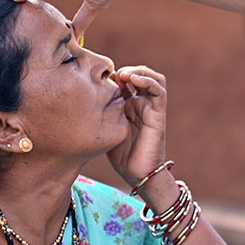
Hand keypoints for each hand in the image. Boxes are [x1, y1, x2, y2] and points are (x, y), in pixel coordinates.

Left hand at [106, 66, 167, 186]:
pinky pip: (158, 91)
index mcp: (129, 106)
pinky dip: (147, 81)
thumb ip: (102, 112)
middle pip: (140, 76)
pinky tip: (132, 79)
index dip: (114, 75)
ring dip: (139, 71)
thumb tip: (86, 95)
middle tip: (111, 74)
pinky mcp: (159, 114)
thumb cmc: (121, 155)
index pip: (125, 81)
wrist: (137, 174)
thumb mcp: (106, 128)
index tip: (99, 77)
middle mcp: (142, 104)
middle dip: (126, 70)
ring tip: (124, 74)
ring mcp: (151, 108)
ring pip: (153, 78)